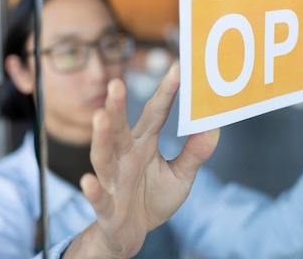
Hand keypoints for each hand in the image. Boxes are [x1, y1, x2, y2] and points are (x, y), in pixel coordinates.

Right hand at [66, 63, 219, 258]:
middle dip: (116, 107)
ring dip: (101, 138)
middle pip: (119, 129)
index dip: (165, 93)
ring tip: (100, 117)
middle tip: (117, 83)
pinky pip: (99, 197)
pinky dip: (93, 190)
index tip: (177, 68)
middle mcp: (124, 157)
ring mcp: (113, 181)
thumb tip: (214, 126)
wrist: (131, 234)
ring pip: (103, 156)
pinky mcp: (107, 207)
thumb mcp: (181, 176)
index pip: (154, 114)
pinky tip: (88, 180)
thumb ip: (195, 153)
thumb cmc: (152, 199)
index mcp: (143, 144)